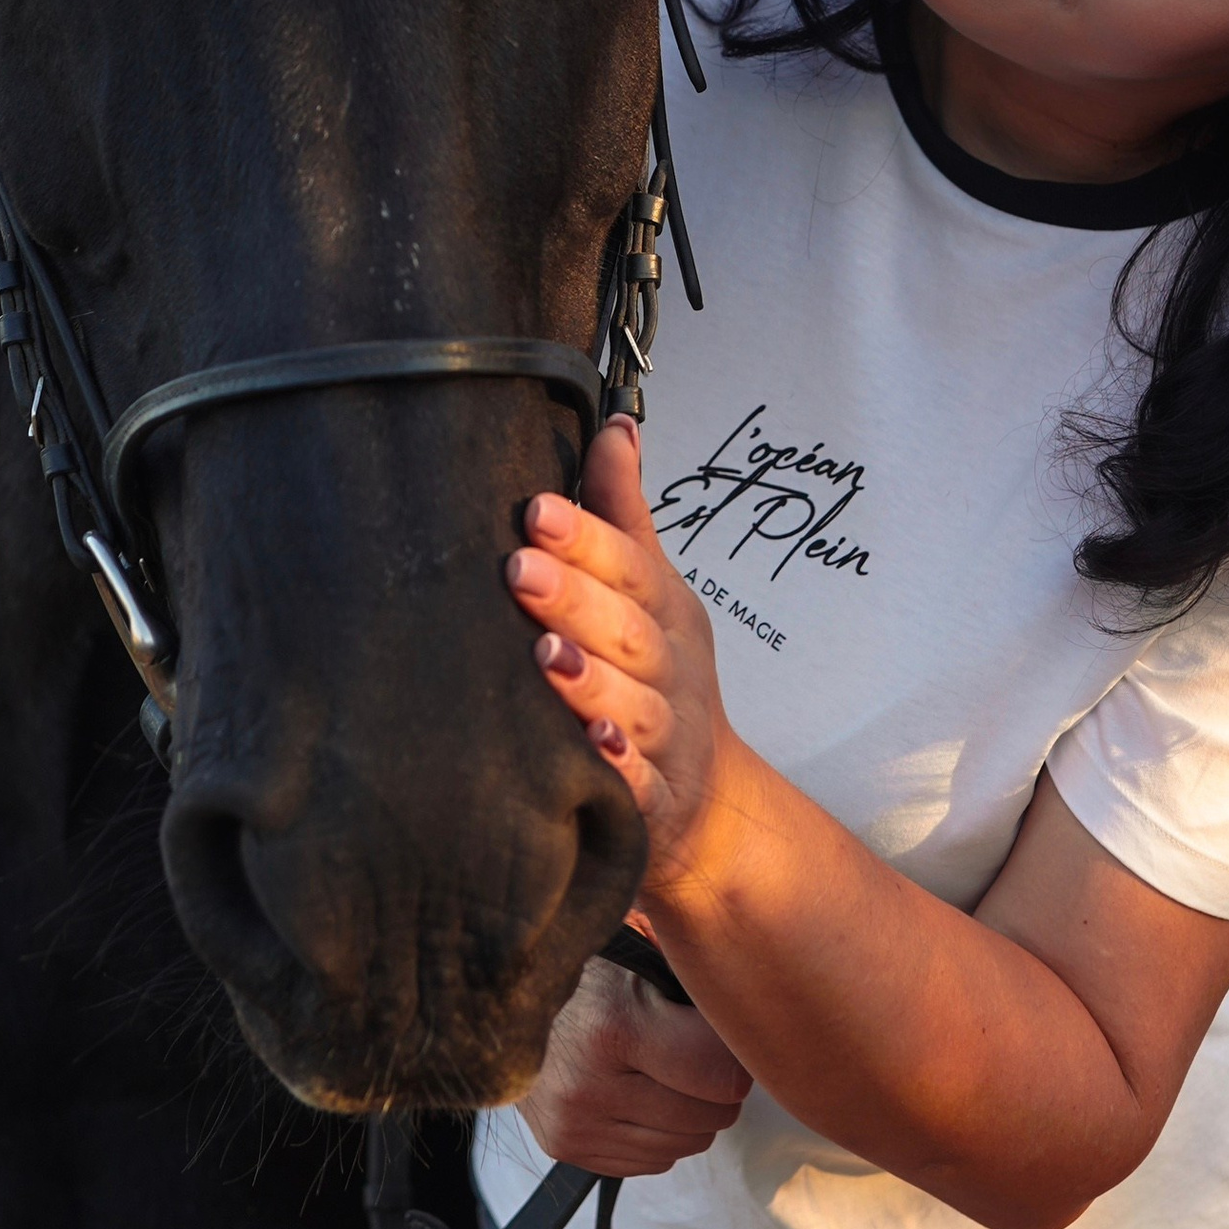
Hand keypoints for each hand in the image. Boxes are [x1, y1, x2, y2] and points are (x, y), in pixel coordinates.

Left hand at [506, 416, 741, 899]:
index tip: (536, 510)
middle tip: (519, 570)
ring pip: (633, 709)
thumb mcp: (652, 590)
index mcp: (665, 611)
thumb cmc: (662, 677)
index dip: (585, 538)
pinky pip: (641, 788)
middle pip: (628, 632)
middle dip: (575, 600)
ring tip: (544, 657)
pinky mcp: (656, 803)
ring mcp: (667, 739)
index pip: (629, 566)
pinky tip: (592, 751)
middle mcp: (670, 671)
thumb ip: (623, 513)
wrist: (708, 803)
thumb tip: (613, 424)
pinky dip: (620, 772)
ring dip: (591, 683)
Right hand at [516, 954, 752, 1176]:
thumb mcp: (637, 953)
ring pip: (685, 1145)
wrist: (498, 1001)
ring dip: (692, 1113)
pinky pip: (653, 1161)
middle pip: (710, 1116)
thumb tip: (754, 1000)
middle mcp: (591, 1086)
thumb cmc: (583, 970)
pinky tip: (640, 1094)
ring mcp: (575, 1126)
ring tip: (669, 1071)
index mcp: (614, 1026)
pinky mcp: (566, 1150)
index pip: (721, 1074)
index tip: (728, 1032)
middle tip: (700, 1050)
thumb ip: (690, 976)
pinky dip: (660, 1133)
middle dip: (718, 1085)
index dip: (736, 1054)